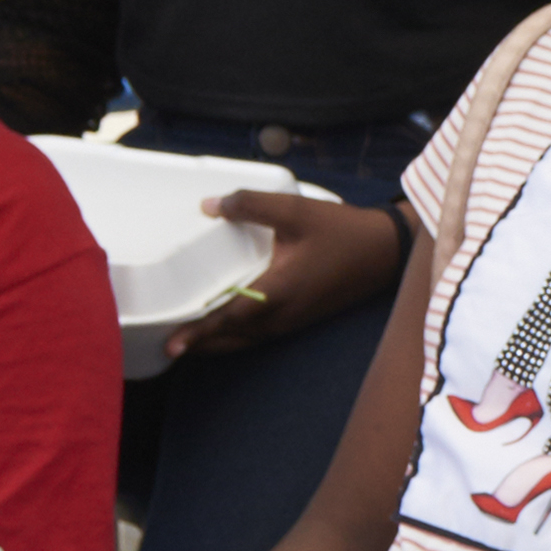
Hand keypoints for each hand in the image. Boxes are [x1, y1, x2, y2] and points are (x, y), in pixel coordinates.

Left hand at [165, 192, 407, 359]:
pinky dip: (235, 336)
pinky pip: (258, 335)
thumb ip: (250, 205)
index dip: (199, 331)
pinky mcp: (298, 319)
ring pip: (245, 341)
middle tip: (166, 343)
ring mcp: (292, 322)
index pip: (230, 318)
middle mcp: (282, 316)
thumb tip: (208, 206)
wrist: (385, 252)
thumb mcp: (295, 211)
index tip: (172, 345)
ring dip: (216, 343)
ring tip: (187, 338)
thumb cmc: (342, 232)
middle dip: (199, 344)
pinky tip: (224, 324)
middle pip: (231, 339)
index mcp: (279, 292)